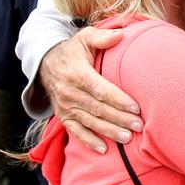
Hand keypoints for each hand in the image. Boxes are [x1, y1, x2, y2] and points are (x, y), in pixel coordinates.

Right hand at [39, 26, 142, 152]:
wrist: (46, 63)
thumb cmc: (73, 50)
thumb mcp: (84, 38)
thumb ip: (102, 37)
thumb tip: (121, 34)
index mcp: (78, 73)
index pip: (101, 90)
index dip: (118, 100)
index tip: (136, 107)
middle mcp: (70, 92)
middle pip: (98, 108)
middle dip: (120, 118)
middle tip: (139, 126)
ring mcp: (66, 106)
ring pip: (90, 121)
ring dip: (109, 131)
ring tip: (128, 138)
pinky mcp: (63, 116)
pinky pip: (76, 131)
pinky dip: (89, 141)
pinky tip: (103, 149)